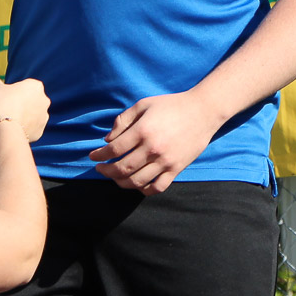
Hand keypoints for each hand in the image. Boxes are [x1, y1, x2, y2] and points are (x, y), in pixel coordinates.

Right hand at [0, 78, 49, 141]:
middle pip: (22, 102)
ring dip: (9, 118)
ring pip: (23, 116)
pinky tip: (2, 130)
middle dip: (6, 106)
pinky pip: (24, 128)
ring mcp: (43, 117)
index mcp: (36, 86)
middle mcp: (43, 101)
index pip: (21, 86)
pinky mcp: (39, 132)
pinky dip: (15, 129)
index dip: (7, 92)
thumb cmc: (2, 104)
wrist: (7, 129)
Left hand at [89, 90, 225, 194]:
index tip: (93, 157)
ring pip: (136, 182)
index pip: (113, 150)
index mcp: (142, 131)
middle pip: (122, 169)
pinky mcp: (176, 169)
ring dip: (120, 182)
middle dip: (106, 171)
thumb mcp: (143, 105)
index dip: (99, 155)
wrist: (202, 111)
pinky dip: (144, 190)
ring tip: (115, 178)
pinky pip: (157, 187)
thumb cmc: (171, 105)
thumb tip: (108, 140)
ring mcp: (165, 161)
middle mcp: (152, 149)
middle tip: (100, 169)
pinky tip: (137, 184)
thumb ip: (123, 120)